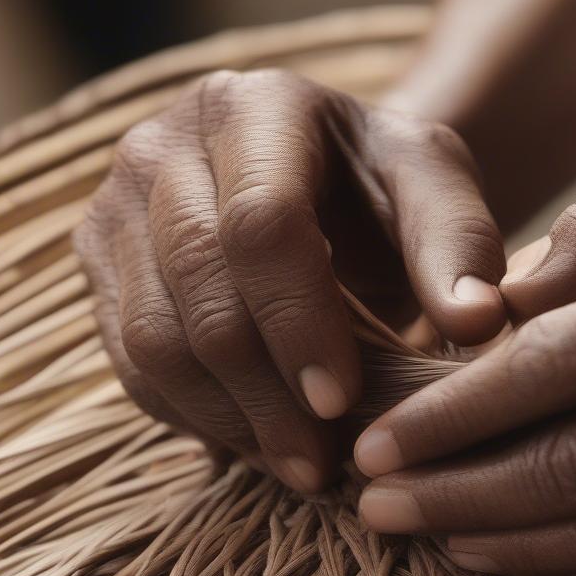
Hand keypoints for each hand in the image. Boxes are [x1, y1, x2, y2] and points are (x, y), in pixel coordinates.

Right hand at [73, 69, 505, 490]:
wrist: (311, 181)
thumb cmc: (380, 189)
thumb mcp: (434, 191)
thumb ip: (460, 244)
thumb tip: (477, 322)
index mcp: (254, 108)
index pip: (259, 224)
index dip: (297, 323)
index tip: (341, 401)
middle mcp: (163, 144)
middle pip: (196, 290)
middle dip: (263, 393)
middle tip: (323, 465)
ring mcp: (116, 206)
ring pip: (149, 338)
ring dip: (228, 419)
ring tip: (298, 467)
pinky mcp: (98, 265)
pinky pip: (127, 363)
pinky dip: (192, 416)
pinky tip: (254, 443)